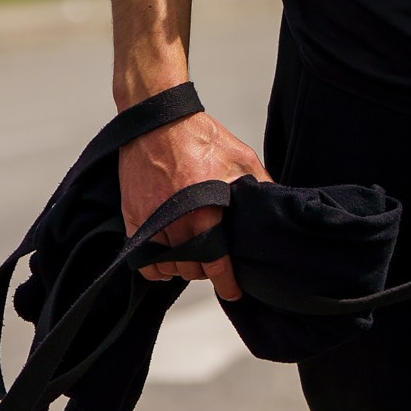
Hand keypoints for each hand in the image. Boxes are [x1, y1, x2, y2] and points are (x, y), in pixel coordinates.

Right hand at [116, 106, 266, 294]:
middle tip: (214, 261)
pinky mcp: (133, 217)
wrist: (157, 120)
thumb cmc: (198, 136)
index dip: (226, 282)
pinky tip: (167, 259)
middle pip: (192, 268)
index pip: (216, 262)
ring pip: (168, 266)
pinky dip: (156, 266)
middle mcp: (177, 221)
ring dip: (182, 267)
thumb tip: (277, 204)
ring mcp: (151, 221)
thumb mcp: (241, 158)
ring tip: (192, 257)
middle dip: (205, 270)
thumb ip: (260, 185)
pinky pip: (143, 259)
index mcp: (205, 211)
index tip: (233, 291)